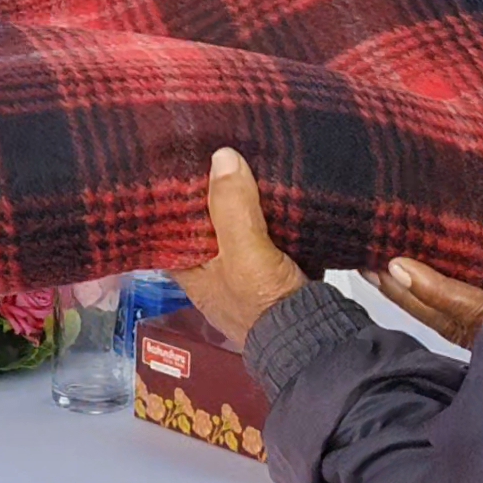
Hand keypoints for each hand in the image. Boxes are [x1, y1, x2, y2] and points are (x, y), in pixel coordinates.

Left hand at [175, 148, 308, 345]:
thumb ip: (232, 207)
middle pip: (204, 218)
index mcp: (188, 268)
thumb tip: (222, 157)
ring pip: (234, 221)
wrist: (314, 335)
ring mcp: (241, 267)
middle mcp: (209, 268)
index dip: (172, 192)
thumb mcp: (244, 252)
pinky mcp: (270, 265)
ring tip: (241, 154)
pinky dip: (264, 209)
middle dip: (212, 188)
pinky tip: (269, 182)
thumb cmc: (265, 304)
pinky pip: (261, 228)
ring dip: (240, 196)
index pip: (169, 222)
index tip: (179, 158)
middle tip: (215, 146)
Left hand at [367, 217, 482, 351]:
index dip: (431, 289)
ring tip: (373, 270)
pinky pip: (456, 322)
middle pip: (442, 318)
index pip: (466, 307)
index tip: (397, 267)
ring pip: (445, 323)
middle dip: (402, 294)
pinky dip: (429, 304)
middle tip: (365, 263)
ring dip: (409, 298)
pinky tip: (407, 285)